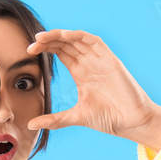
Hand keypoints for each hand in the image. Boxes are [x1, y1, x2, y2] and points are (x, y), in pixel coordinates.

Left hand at [25, 29, 160, 141]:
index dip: (45, 49)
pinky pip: (94, 42)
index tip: (28, 52)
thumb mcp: (76, 117)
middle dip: (48, 41)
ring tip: (42, 37)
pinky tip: (65, 36)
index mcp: (81, 73)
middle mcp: (90, 63)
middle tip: (32, 44)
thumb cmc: (109, 118)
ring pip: (77, 39)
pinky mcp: (110, 60)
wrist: (132, 122)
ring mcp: (100, 60)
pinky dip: (80, 36)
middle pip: (66, 44)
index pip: (61, 53)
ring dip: (60, 35)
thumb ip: (54, 120)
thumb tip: (30, 124)